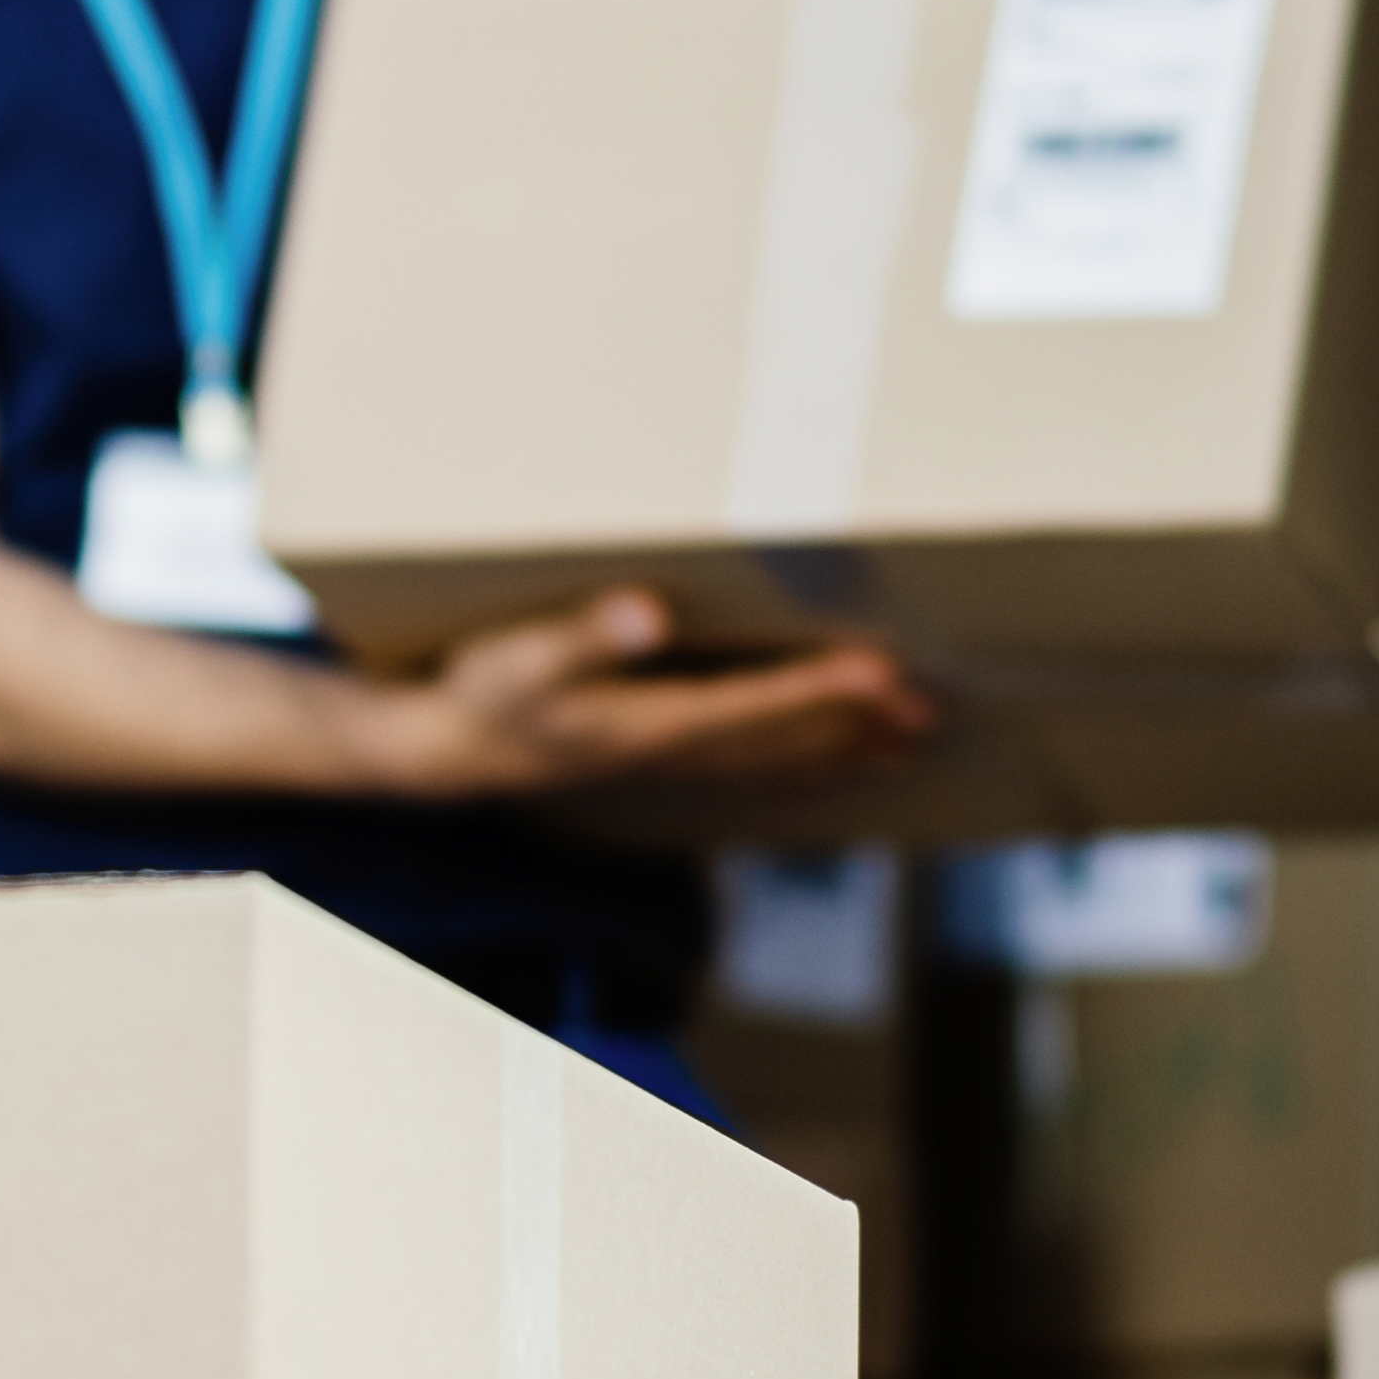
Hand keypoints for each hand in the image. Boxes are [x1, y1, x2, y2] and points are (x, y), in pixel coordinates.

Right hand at [348, 589, 932, 802]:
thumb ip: (585, 636)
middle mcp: (672, 750)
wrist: (449, 752)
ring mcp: (672, 760)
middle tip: (929, 712)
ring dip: (843, 751)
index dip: (821, 690)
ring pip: (776, 761)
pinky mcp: (664, 755)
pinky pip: (753, 765)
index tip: (884, 672)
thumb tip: (646, 612)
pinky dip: (803, 761)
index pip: (754, 707)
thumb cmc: (484, 693)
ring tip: (909, 743)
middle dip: (857, 726)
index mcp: (648, 723)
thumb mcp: (521, 659)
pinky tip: (836, 758)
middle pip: (784, 742)